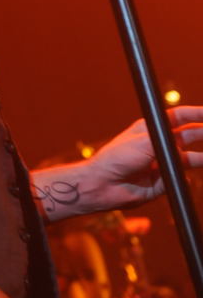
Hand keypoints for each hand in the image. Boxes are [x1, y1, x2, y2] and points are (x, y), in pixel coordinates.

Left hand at [85, 105, 202, 209]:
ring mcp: (162, 163)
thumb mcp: (145, 140)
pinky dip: (183, 177)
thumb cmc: (117, 157)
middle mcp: (159, 144)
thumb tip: (187, 141)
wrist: (104, 183)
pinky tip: (179, 174)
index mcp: (152, 129)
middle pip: (190, 135)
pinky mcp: (163, 182)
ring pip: (190, 159)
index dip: (197, 114)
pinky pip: (180, 179)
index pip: (181, 117)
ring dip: (202, 158)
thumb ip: (170, 139)